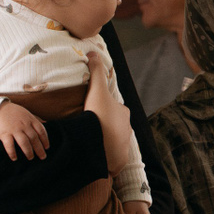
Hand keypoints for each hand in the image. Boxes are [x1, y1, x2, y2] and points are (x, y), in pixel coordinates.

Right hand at [0, 101, 48, 160]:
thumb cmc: (12, 111)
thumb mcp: (26, 112)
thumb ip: (35, 118)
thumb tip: (46, 122)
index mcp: (30, 120)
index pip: (41, 131)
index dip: (45, 140)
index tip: (47, 147)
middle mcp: (23, 125)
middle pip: (34, 138)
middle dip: (39, 149)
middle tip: (43, 157)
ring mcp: (14, 129)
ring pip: (24, 142)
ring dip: (28, 151)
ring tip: (30, 157)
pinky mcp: (4, 133)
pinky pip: (9, 145)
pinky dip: (12, 152)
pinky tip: (14, 158)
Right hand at [84, 52, 131, 173]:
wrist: (101, 148)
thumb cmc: (100, 116)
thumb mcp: (97, 90)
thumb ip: (96, 71)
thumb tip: (92, 52)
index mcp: (123, 113)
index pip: (111, 108)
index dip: (99, 107)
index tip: (88, 110)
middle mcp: (127, 129)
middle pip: (112, 125)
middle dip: (102, 125)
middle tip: (86, 126)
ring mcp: (123, 146)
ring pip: (111, 141)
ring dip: (101, 141)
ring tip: (87, 141)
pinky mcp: (117, 162)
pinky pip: (109, 157)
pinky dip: (103, 155)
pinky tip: (92, 154)